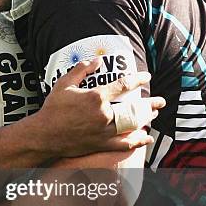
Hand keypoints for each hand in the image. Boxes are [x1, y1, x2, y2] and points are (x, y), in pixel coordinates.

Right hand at [39, 58, 164, 156]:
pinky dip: (137, 141)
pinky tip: (146, 137)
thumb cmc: (52, 109)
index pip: (123, 85)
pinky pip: (124, 144)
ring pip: (132, 124)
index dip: (137, 79)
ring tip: (154, 114)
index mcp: (95, 97)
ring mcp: (104, 131)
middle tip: (161, 101)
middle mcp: (103, 115)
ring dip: (146, 118)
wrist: (44, 135)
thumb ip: (81, 70)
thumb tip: (97, 60)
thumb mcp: (63, 84)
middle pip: (134, 108)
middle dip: (150, 104)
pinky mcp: (101, 144)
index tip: (146, 77)